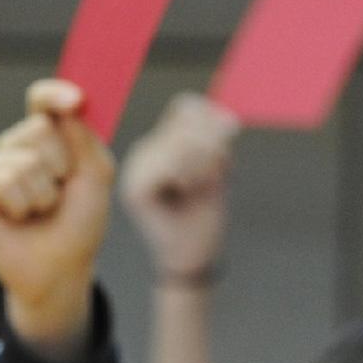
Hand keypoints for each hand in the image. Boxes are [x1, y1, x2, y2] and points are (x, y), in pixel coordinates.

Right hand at [0, 80, 115, 344]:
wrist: (61, 268)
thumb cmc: (80, 222)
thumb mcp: (96, 178)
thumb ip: (86, 139)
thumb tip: (69, 106)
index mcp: (48, 138)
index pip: (42, 101)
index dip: (54, 93)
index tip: (76, 99)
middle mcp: (17, 147)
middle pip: (37, 129)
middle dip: (61, 165)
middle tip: (61, 191)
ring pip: (21, 160)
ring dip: (43, 193)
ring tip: (41, 209)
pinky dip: (20, 204)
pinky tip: (19, 217)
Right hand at [119, 92, 238, 282]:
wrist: (193, 257)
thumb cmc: (204, 215)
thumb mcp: (218, 169)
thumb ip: (217, 140)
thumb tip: (228, 119)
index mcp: (161, 141)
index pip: (188, 105)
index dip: (213, 122)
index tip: (223, 153)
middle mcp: (144, 150)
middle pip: (187, 121)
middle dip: (213, 147)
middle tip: (213, 177)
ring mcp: (135, 168)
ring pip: (181, 141)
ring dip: (204, 164)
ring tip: (199, 187)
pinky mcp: (135, 188)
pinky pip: (170, 164)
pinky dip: (190, 176)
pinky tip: (187, 193)